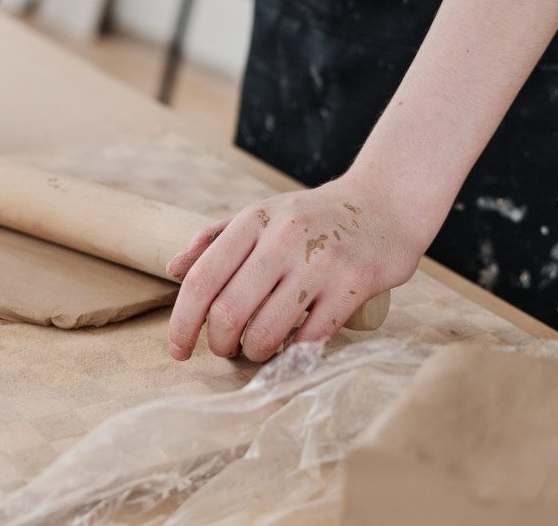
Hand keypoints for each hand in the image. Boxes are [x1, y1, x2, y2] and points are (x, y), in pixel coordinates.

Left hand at [166, 177, 426, 361]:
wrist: (385, 204)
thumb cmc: (312, 216)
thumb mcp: (260, 214)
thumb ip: (214, 239)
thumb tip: (172, 269)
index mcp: (253, 221)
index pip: (202, 279)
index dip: (182, 321)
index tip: (177, 349)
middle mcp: (283, 239)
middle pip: (228, 311)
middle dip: (218, 343)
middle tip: (223, 349)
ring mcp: (319, 263)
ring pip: (266, 331)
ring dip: (253, 353)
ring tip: (254, 350)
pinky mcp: (352, 285)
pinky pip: (310, 337)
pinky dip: (292, 353)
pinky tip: (288, 349)